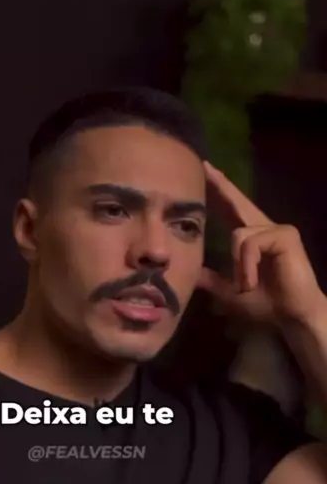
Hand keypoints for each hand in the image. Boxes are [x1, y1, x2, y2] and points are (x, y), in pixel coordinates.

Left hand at [198, 161, 323, 326]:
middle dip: (221, 187)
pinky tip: (252, 281)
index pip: (232, 211)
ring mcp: (277, 230)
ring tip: (247, 286)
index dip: (220, 194)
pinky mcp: (285, 235)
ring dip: (238, 266)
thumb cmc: (267, 305)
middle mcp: (265, 229)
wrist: (292, 316)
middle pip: (238, 203)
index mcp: (252, 239)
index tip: (206, 173)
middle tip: (205, 167)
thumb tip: (190, 272)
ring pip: (238, 235)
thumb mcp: (231, 293)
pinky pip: (251, 243)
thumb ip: (212, 281)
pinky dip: (246, 265)